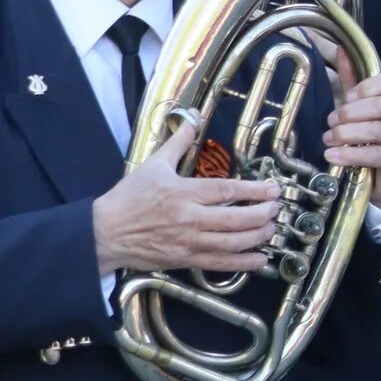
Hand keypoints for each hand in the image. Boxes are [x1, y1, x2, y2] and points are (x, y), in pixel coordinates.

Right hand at [91, 118, 282, 274]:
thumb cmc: (129, 198)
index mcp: (183, 192)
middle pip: (236, 218)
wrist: (103, 233)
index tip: (274, 189)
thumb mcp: (153, 165)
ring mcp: (188, 242)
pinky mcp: (184, 260)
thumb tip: (193, 116)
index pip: (227, 190)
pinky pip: (219, 264)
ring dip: (258, 237)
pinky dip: (243, 263)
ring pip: (232, 242)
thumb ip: (177, 142)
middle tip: (277, 209)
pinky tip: (260, 260)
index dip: (255, 190)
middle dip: (263, 214)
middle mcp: (189, 218)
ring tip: (272, 230)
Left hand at [314, 36, 380, 214]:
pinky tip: (332, 155)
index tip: (348, 96)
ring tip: (328, 138)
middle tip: (331, 120)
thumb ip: (351, 78)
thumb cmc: (370, 132)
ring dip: (347, 133)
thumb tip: (339, 47)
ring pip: (377, 130)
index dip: (368, 87)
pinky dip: (350, 154)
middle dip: (351, 113)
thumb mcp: (359, 103)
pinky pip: (375, 154)